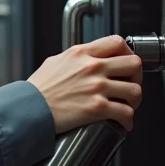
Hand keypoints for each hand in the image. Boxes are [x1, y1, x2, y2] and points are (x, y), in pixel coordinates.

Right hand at [27, 35, 143, 134]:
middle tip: (130, 85)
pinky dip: (128, 121)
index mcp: (82, 53)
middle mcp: (92, 67)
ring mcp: (96, 88)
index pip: (117, 42)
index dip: (128, 52)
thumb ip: (75, 58)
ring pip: (135, 90)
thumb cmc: (38, 89)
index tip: (127, 63)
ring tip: (128, 106)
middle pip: (134, 64)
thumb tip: (85, 60)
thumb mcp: (55, 62)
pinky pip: (125, 113)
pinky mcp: (96, 108)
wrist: (28, 109)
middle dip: (136, 76)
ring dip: (135, 100)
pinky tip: (123, 123)